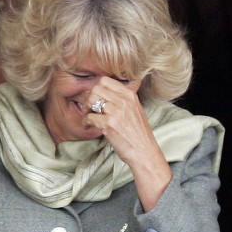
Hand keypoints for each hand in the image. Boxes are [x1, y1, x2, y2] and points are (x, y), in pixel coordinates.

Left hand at [85, 76, 172, 209]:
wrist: (144, 151)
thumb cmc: (140, 134)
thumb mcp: (136, 109)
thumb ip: (124, 99)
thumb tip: (106, 92)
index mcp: (130, 95)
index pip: (105, 80)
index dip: (97, 88)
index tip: (97, 97)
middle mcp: (123, 101)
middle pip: (96, 89)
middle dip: (90, 98)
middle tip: (90, 108)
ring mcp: (116, 112)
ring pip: (91, 101)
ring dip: (87, 109)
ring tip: (90, 117)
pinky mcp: (108, 125)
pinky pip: (89, 117)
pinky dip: (86, 122)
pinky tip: (89, 126)